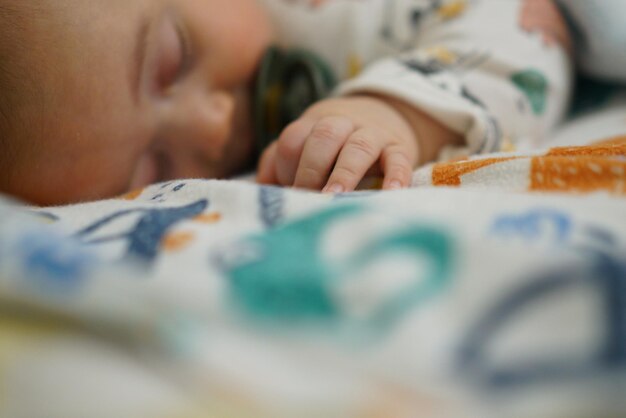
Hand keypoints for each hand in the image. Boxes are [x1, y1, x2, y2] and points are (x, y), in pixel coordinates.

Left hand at [256, 95, 419, 191]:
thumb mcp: (306, 146)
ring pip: (358, 145)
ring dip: (345, 171)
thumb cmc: (334, 145)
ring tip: (335, 197)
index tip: (288, 192)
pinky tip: (391, 192)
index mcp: (312, 124)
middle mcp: (341, 124)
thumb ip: (278, 164)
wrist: (385, 114)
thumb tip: (258, 191)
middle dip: (312, 167)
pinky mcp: (400, 147)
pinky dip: (396, 174)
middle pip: (323, 136)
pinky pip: (398, 158)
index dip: (286, 165)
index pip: (293, 138)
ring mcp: (372, 134)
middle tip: (308, 198)